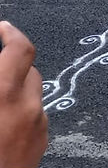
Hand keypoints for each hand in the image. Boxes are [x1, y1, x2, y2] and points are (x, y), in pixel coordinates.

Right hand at [0, 21, 47, 167]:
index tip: (3, 28)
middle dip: (12, 63)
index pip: (21, 49)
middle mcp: (28, 107)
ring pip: (33, 92)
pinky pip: (34, 113)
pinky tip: (2, 119)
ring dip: (16, 87)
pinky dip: (20, 108)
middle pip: (30, 69)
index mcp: (4, 94)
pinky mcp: (42, 139)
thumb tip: (0, 63)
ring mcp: (38, 124)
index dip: (11, 33)